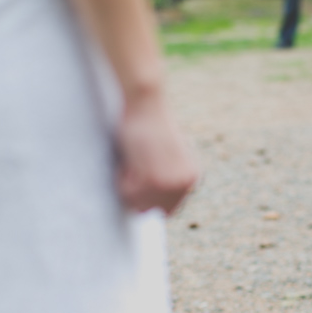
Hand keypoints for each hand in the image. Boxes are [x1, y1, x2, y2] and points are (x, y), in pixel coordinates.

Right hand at [116, 88, 198, 214]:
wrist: (147, 102)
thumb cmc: (151, 123)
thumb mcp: (167, 154)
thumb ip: (165, 176)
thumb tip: (149, 204)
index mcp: (191, 178)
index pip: (168, 208)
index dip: (148, 198)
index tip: (138, 182)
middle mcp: (184, 185)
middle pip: (150, 210)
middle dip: (135, 193)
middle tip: (133, 167)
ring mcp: (168, 184)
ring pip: (136, 203)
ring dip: (126, 185)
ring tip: (132, 161)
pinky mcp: (151, 179)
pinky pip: (126, 193)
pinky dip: (120, 178)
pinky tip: (129, 158)